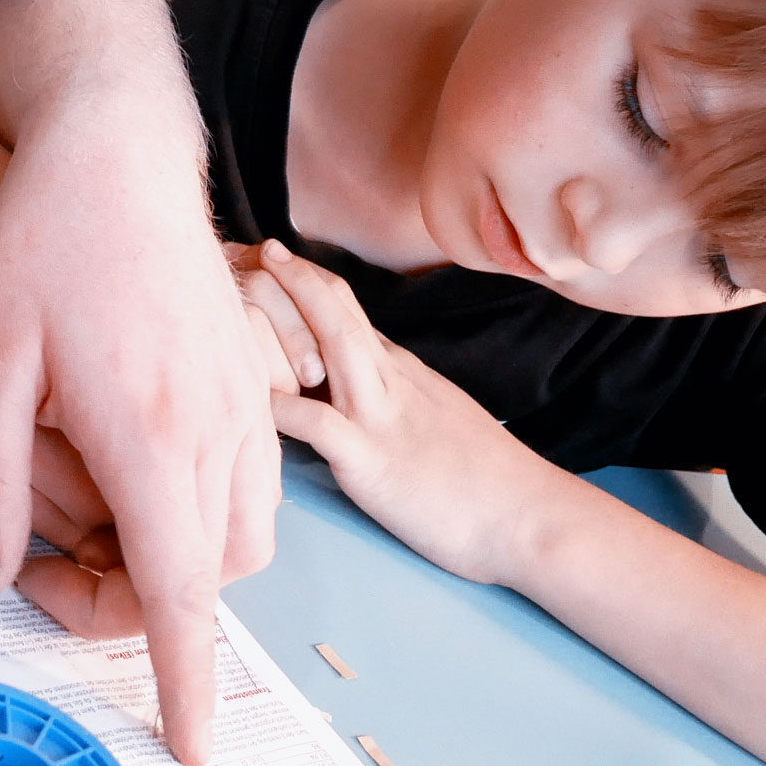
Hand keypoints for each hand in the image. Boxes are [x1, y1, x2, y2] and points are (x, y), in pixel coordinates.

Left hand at [0, 101, 280, 763]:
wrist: (114, 143)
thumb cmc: (40, 242)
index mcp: (147, 435)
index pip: (179, 592)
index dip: (186, 678)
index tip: (189, 744)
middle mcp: (214, 427)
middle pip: (209, 577)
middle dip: (148, 617)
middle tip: (47, 577)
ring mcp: (243, 399)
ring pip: (240, 534)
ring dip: (181, 565)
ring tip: (83, 528)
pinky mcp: (247, 375)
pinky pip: (249, 481)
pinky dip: (205, 514)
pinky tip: (134, 478)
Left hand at [248, 241, 548, 588]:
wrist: (529, 517)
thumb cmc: (486, 478)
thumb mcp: (441, 413)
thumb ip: (400, 389)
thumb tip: (360, 373)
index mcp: (403, 370)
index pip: (347, 307)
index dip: (305, 280)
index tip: (268, 262)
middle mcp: (390, 380)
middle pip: (334, 310)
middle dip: (287, 276)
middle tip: (244, 248)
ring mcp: (381, 417)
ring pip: (328, 346)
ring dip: (279, 317)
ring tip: (236, 293)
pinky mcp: (372, 462)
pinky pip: (318, 425)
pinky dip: (279, 407)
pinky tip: (244, 396)